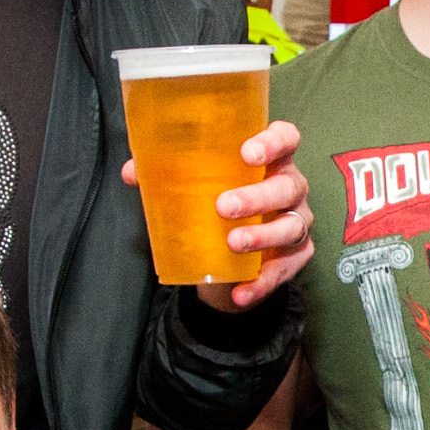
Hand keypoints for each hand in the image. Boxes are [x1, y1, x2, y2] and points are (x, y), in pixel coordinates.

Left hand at [118, 117, 314, 310]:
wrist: (231, 255)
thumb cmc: (217, 202)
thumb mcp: (195, 186)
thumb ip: (168, 175)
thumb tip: (132, 172)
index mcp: (270, 160)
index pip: (286, 138)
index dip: (273, 142)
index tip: (248, 153)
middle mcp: (289, 187)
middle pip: (287, 185)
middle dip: (258, 196)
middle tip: (224, 206)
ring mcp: (296, 222)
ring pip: (291, 227)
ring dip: (262, 236)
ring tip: (233, 243)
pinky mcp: (296, 256)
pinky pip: (285, 270)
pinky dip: (262, 283)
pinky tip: (240, 291)